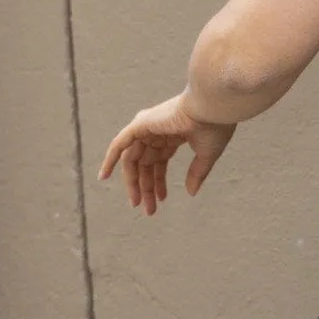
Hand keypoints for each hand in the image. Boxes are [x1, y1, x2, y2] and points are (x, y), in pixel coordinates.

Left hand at [96, 91, 236, 214]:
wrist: (212, 107)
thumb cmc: (215, 126)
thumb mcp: (206, 154)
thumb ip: (197, 173)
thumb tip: (191, 193)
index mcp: (174, 134)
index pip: (159, 161)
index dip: (158, 182)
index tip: (161, 200)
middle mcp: (158, 130)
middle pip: (145, 164)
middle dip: (146, 187)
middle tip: (148, 210)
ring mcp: (148, 127)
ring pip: (132, 159)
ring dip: (132, 182)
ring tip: (136, 203)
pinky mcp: (140, 124)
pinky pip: (119, 144)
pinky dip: (109, 159)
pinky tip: (103, 176)